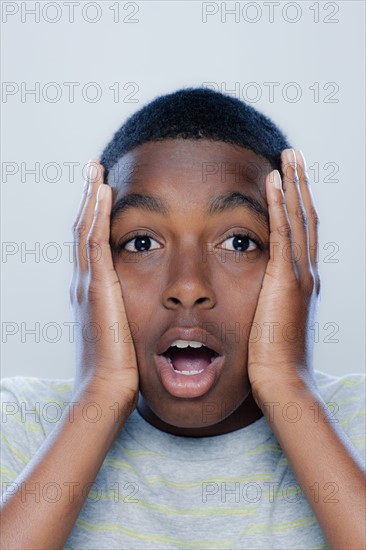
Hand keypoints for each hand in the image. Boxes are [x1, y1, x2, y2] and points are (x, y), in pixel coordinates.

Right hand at [69, 160, 138, 416]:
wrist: (107, 388)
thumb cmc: (120, 366)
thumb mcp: (124, 330)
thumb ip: (128, 311)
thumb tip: (146, 305)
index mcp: (93, 291)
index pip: (91, 244)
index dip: (95, 216)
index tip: (103, 193)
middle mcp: (85, 281)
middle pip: (84, 228)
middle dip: (89, 198)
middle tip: (94, 170)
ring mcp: (88, 282)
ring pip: (87, 228)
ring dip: (92, 197)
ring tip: (96, 170)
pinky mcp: (97, 287)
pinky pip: (96, 241)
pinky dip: (99, 214)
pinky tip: (105, 192)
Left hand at [248, 149, 320, 407]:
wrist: (282, 381)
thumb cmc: (272, 359)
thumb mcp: (271, 322)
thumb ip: (268, 301)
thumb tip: (257, 295)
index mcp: (301, 281)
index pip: (301, 233)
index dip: (296, 204)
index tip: (289, 180)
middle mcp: (306, 272)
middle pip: (305, 216)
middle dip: (300, 184)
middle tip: (294, 156)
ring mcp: (300, 274)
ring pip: (299, 217)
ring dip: (293, 184)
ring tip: (287, 156)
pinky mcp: (286, 280)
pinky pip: (283, 233)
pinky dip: (279, 205)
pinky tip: (273, 181)